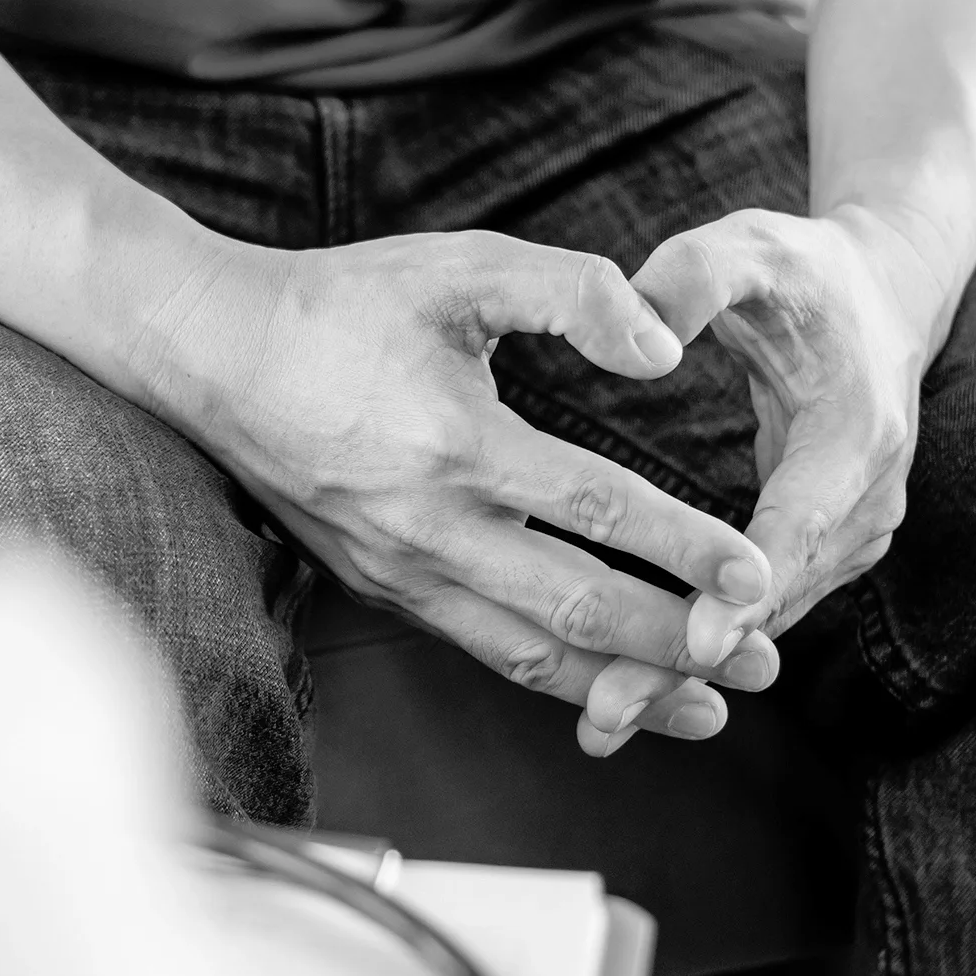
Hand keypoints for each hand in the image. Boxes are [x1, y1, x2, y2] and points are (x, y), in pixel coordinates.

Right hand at [139, 232, 782, 749]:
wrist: (211, 353)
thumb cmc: (341, 301)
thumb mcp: (460, 266)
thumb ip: (572, 292)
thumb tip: (664, 354)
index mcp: (454, 442)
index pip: (597, 512)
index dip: (686, 549)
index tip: (758, 574)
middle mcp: (426, 526)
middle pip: (575, 608)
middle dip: (679, 645)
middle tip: (764, 664)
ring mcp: (399, 569)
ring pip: (528, 654)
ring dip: (626, 687)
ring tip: (710, 709)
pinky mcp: (380, 587)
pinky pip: (481, 649)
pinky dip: (555, 680)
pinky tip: (607, 688)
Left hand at [614, 205, 957, 687]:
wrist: (875, 295)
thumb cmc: (800, 271)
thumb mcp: (750, 246)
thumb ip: (694, 275)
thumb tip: (641, 332)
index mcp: (857, 433)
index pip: (797, 524)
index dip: (744, 587)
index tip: (693, 639)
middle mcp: (866, 500)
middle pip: (775, 597)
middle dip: (692, 658)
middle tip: (609, 714)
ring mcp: (850, 534)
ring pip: (765, 620)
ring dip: (685, 672)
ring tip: (602, 723)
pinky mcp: (820, 549)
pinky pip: (757, 611)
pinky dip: (697, 652)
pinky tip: (624, 694)